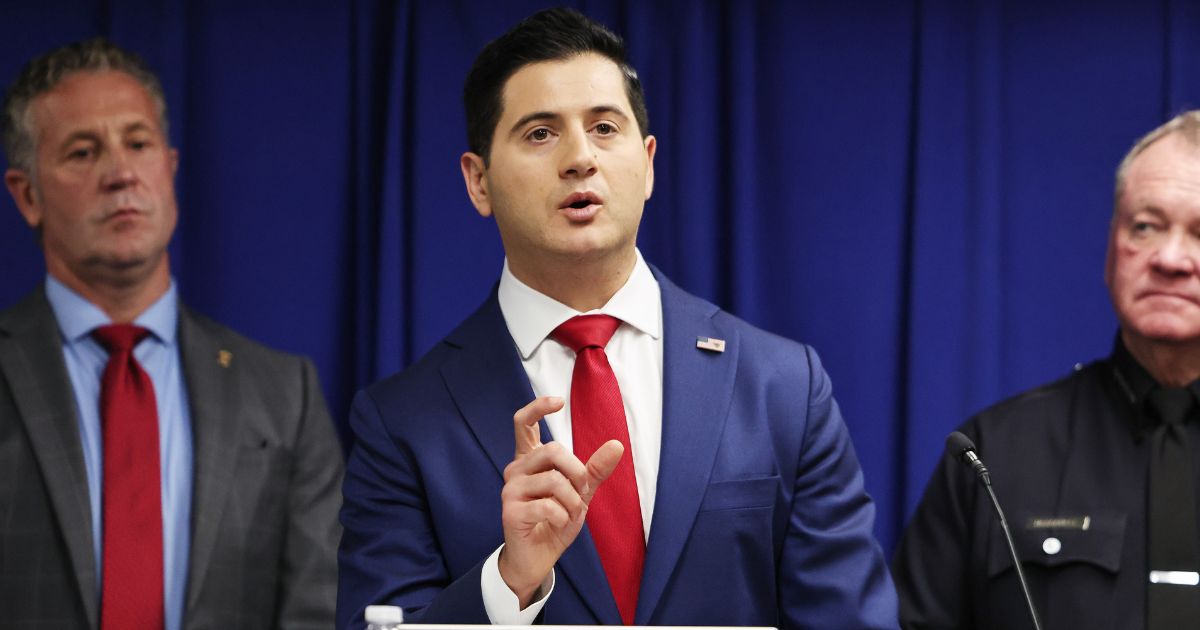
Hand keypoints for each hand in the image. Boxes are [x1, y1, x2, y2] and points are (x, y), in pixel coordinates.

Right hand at [497, 395, 622, 606]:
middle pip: (551, 449)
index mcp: (529, 460)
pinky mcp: (510, 511)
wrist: (537, 558)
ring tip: (570, 514)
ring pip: (553, 480)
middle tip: (582, 491)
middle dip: (577, 471)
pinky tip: (558, 523)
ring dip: (573, 501)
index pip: (522, 423)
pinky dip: (563, 517)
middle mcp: (516, 470)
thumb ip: (594, 469)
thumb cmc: (555, 521)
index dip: (537, 407)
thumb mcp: (580, 493)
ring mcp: (510, 490)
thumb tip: (617, 444)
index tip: (558, 401)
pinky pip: (548, 506)